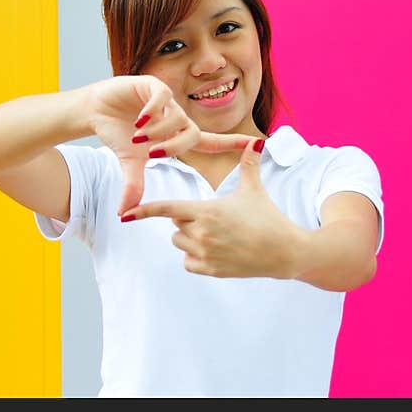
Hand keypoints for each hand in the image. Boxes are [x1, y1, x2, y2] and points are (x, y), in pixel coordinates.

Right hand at [86, 75, 257, 215]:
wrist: (96, 111)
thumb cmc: (118, 134)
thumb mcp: (129, 162)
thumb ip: (134, 184)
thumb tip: (124, 213)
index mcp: (177, 134)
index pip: (211, 141)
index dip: (233, 144)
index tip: (258, 144)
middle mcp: (176, 116)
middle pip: (190, 133)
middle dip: (174, 146)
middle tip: (153, 154)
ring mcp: (166, 101)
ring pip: (176, 118)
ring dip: (158, 131)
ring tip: (138, 138)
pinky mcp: (152, 86)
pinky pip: (161, 99)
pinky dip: (152, 112)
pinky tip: (140, 121)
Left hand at [120, 138, 299, 278]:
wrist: (285, 252)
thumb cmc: (269, 218)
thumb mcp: (254, 190)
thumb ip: (248, 165)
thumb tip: (256, 141)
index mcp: (207, 211)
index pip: (167, 208)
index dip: (144, 210)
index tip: (126, 214)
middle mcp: (202, 233)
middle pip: (175, 224)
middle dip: (187, 219)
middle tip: (213, 218)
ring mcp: (205, 254)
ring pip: (179, 243)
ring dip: (189, 238)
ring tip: (217, 234)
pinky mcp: (211, 270)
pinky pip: (188, 262)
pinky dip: (195, 257)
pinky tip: (215, 251)